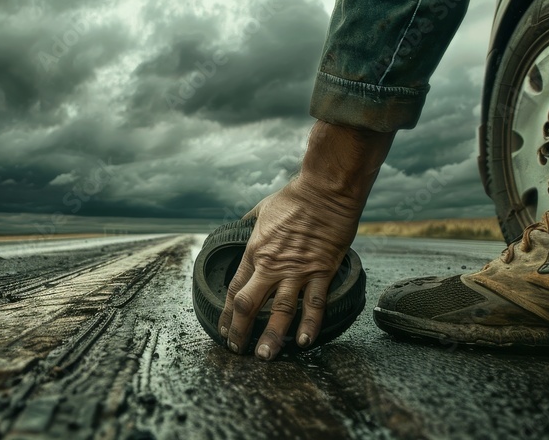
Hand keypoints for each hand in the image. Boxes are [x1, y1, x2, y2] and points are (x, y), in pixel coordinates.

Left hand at [217, 120, 394, 359]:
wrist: (324, 190)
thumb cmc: (294, 197)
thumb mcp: (262, 209)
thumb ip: (251, 223)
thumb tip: (242, 226)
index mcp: (255, 251)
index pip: (234, 288)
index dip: (227, 313)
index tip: (223, 329)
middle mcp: (272, 265)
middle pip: (249, 304)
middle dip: (241, 330)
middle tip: (237, 350)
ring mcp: (297, 270)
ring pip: (281, 311)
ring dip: (272, 336)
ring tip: (264, 357)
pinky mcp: (321, 270)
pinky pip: (314, 303)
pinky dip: (309, 324)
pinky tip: (303, 342)